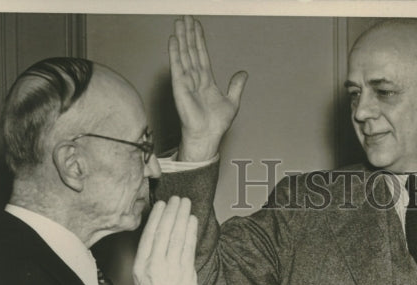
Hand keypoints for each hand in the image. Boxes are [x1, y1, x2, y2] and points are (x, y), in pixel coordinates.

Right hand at [133, 197, 198, 284]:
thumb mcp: (145, 281)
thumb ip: (152, 262)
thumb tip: (162, 244)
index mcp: (141, 266)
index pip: (149, 236)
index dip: (156, 218)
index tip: (162, 205)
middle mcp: (153, 265)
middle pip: (163, 232)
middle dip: (171, 212)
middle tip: (177, 199)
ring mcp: (169, 269)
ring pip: (176, 237)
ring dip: (182, 217)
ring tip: (186, 204)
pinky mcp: (184, 274)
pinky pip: (187, 247)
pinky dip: (190, 232)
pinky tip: (192, 221)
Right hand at [169, 15, 247, 161]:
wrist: (208, 135)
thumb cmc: (216, 123)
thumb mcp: (232, 102)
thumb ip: (236, 86)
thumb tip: (243, 73)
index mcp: (206, 80)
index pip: (202, 55)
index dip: (199, 40)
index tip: (197, 26)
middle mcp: (194, 78)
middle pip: (191, 51)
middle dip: (189, 34)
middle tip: (186, 17)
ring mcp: (186, 81)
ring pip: (184, 54)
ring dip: (182, 38)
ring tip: (179, 22)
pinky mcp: (180, 86)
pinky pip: (177, 66)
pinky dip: (175, 52)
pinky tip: (173, 39)